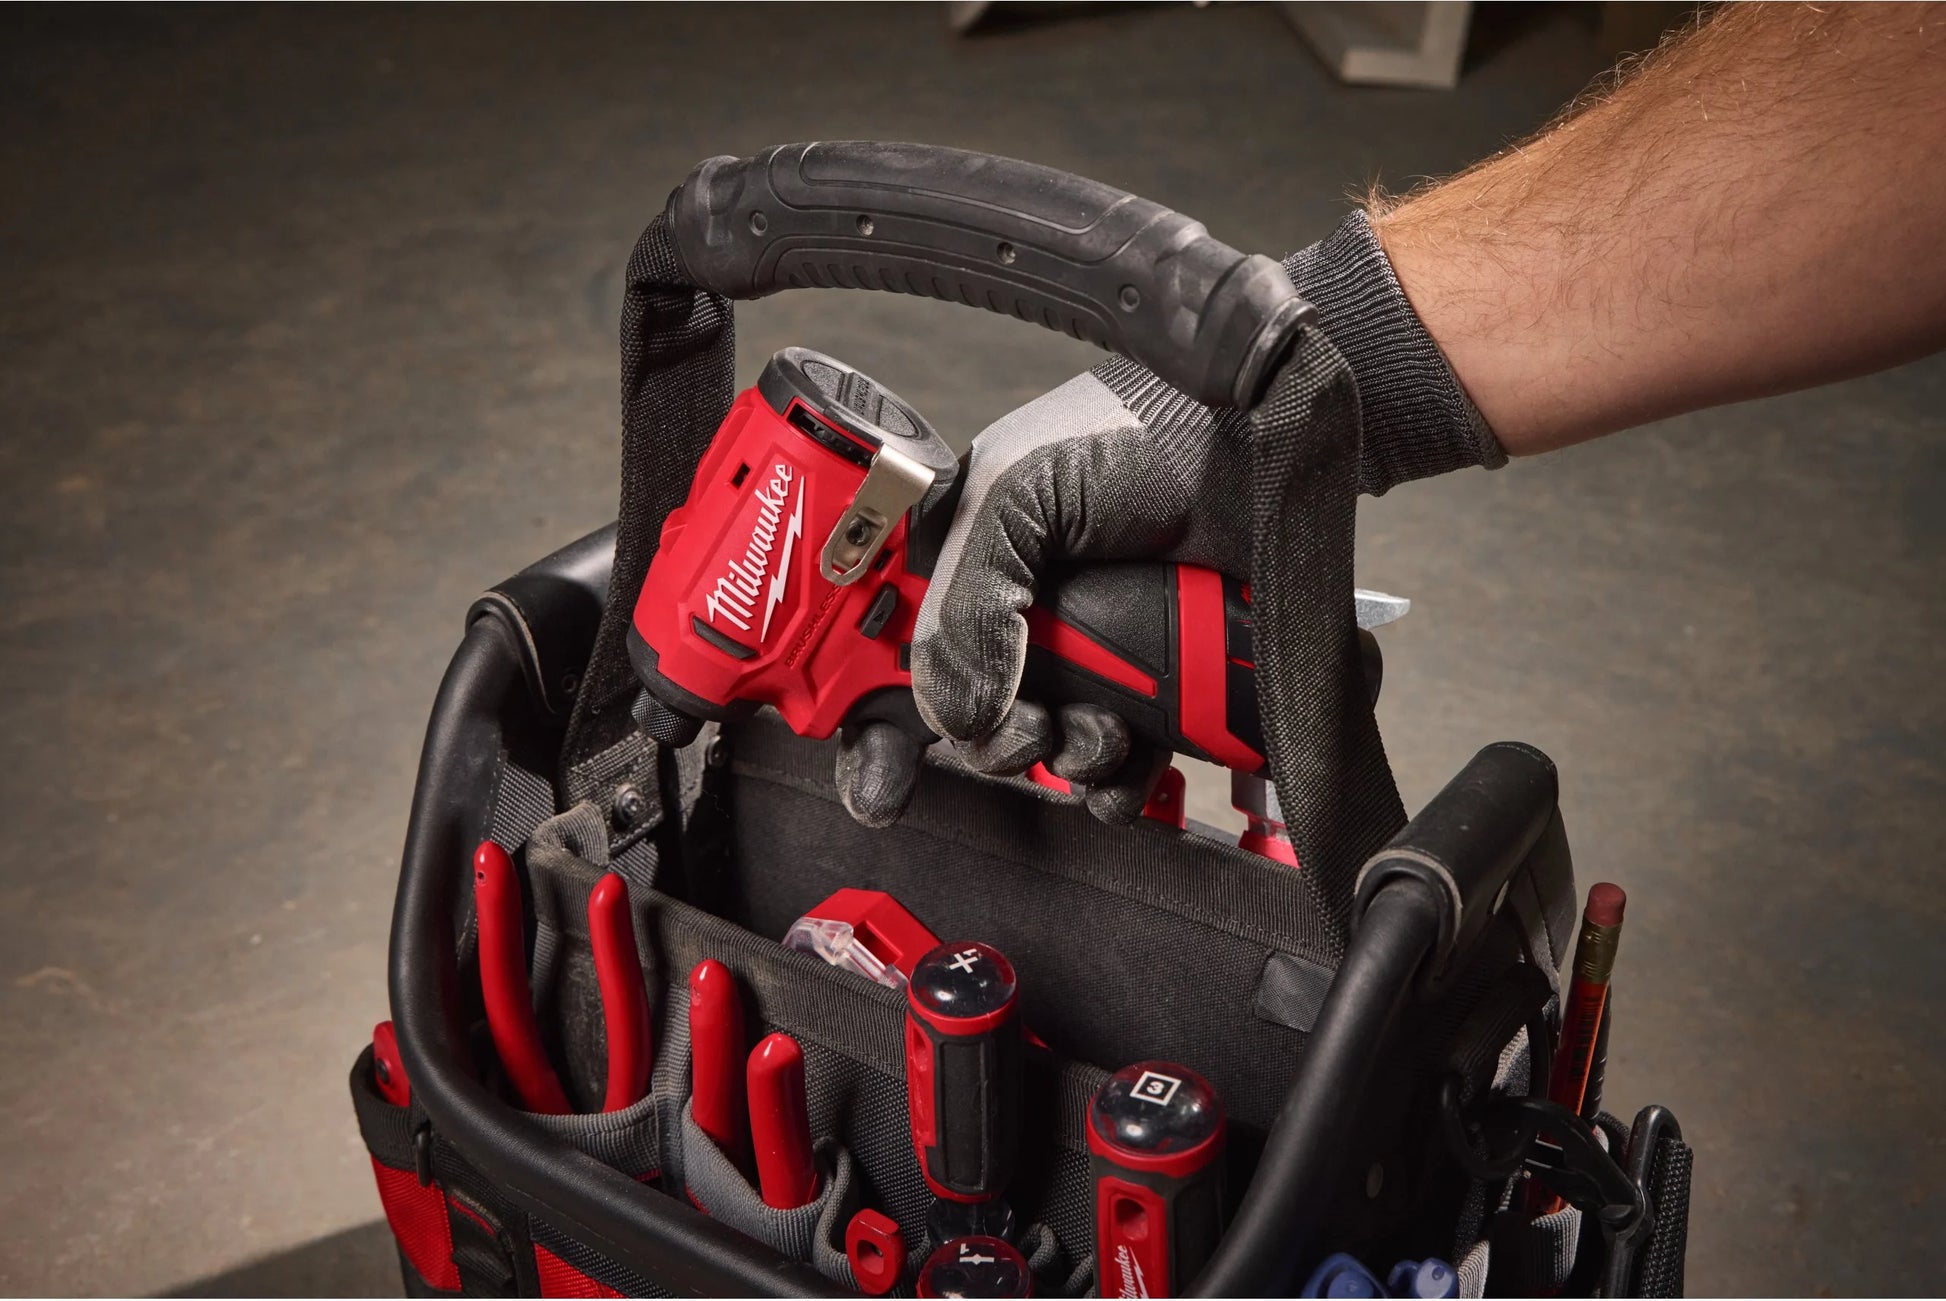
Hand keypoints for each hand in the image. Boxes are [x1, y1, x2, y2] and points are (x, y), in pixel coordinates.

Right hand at [834, 213, 1501, 827]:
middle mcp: (1022, 619)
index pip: (898, 659)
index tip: (895, 773)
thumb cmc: (1138, 435)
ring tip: (1102, 730)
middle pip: (974, 724)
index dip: (887, 724)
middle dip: (998, 746)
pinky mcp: (1159, 693)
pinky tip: (1135, 756)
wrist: (1266, 445)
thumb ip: (965, 598)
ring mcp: (1094, 659)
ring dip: (1068, 760)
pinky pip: (1118, 771)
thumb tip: (958, 713)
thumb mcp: (1018, 489)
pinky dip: (1119, 782)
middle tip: (1030, 728)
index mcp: (968, 565)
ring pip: (1048, 755)